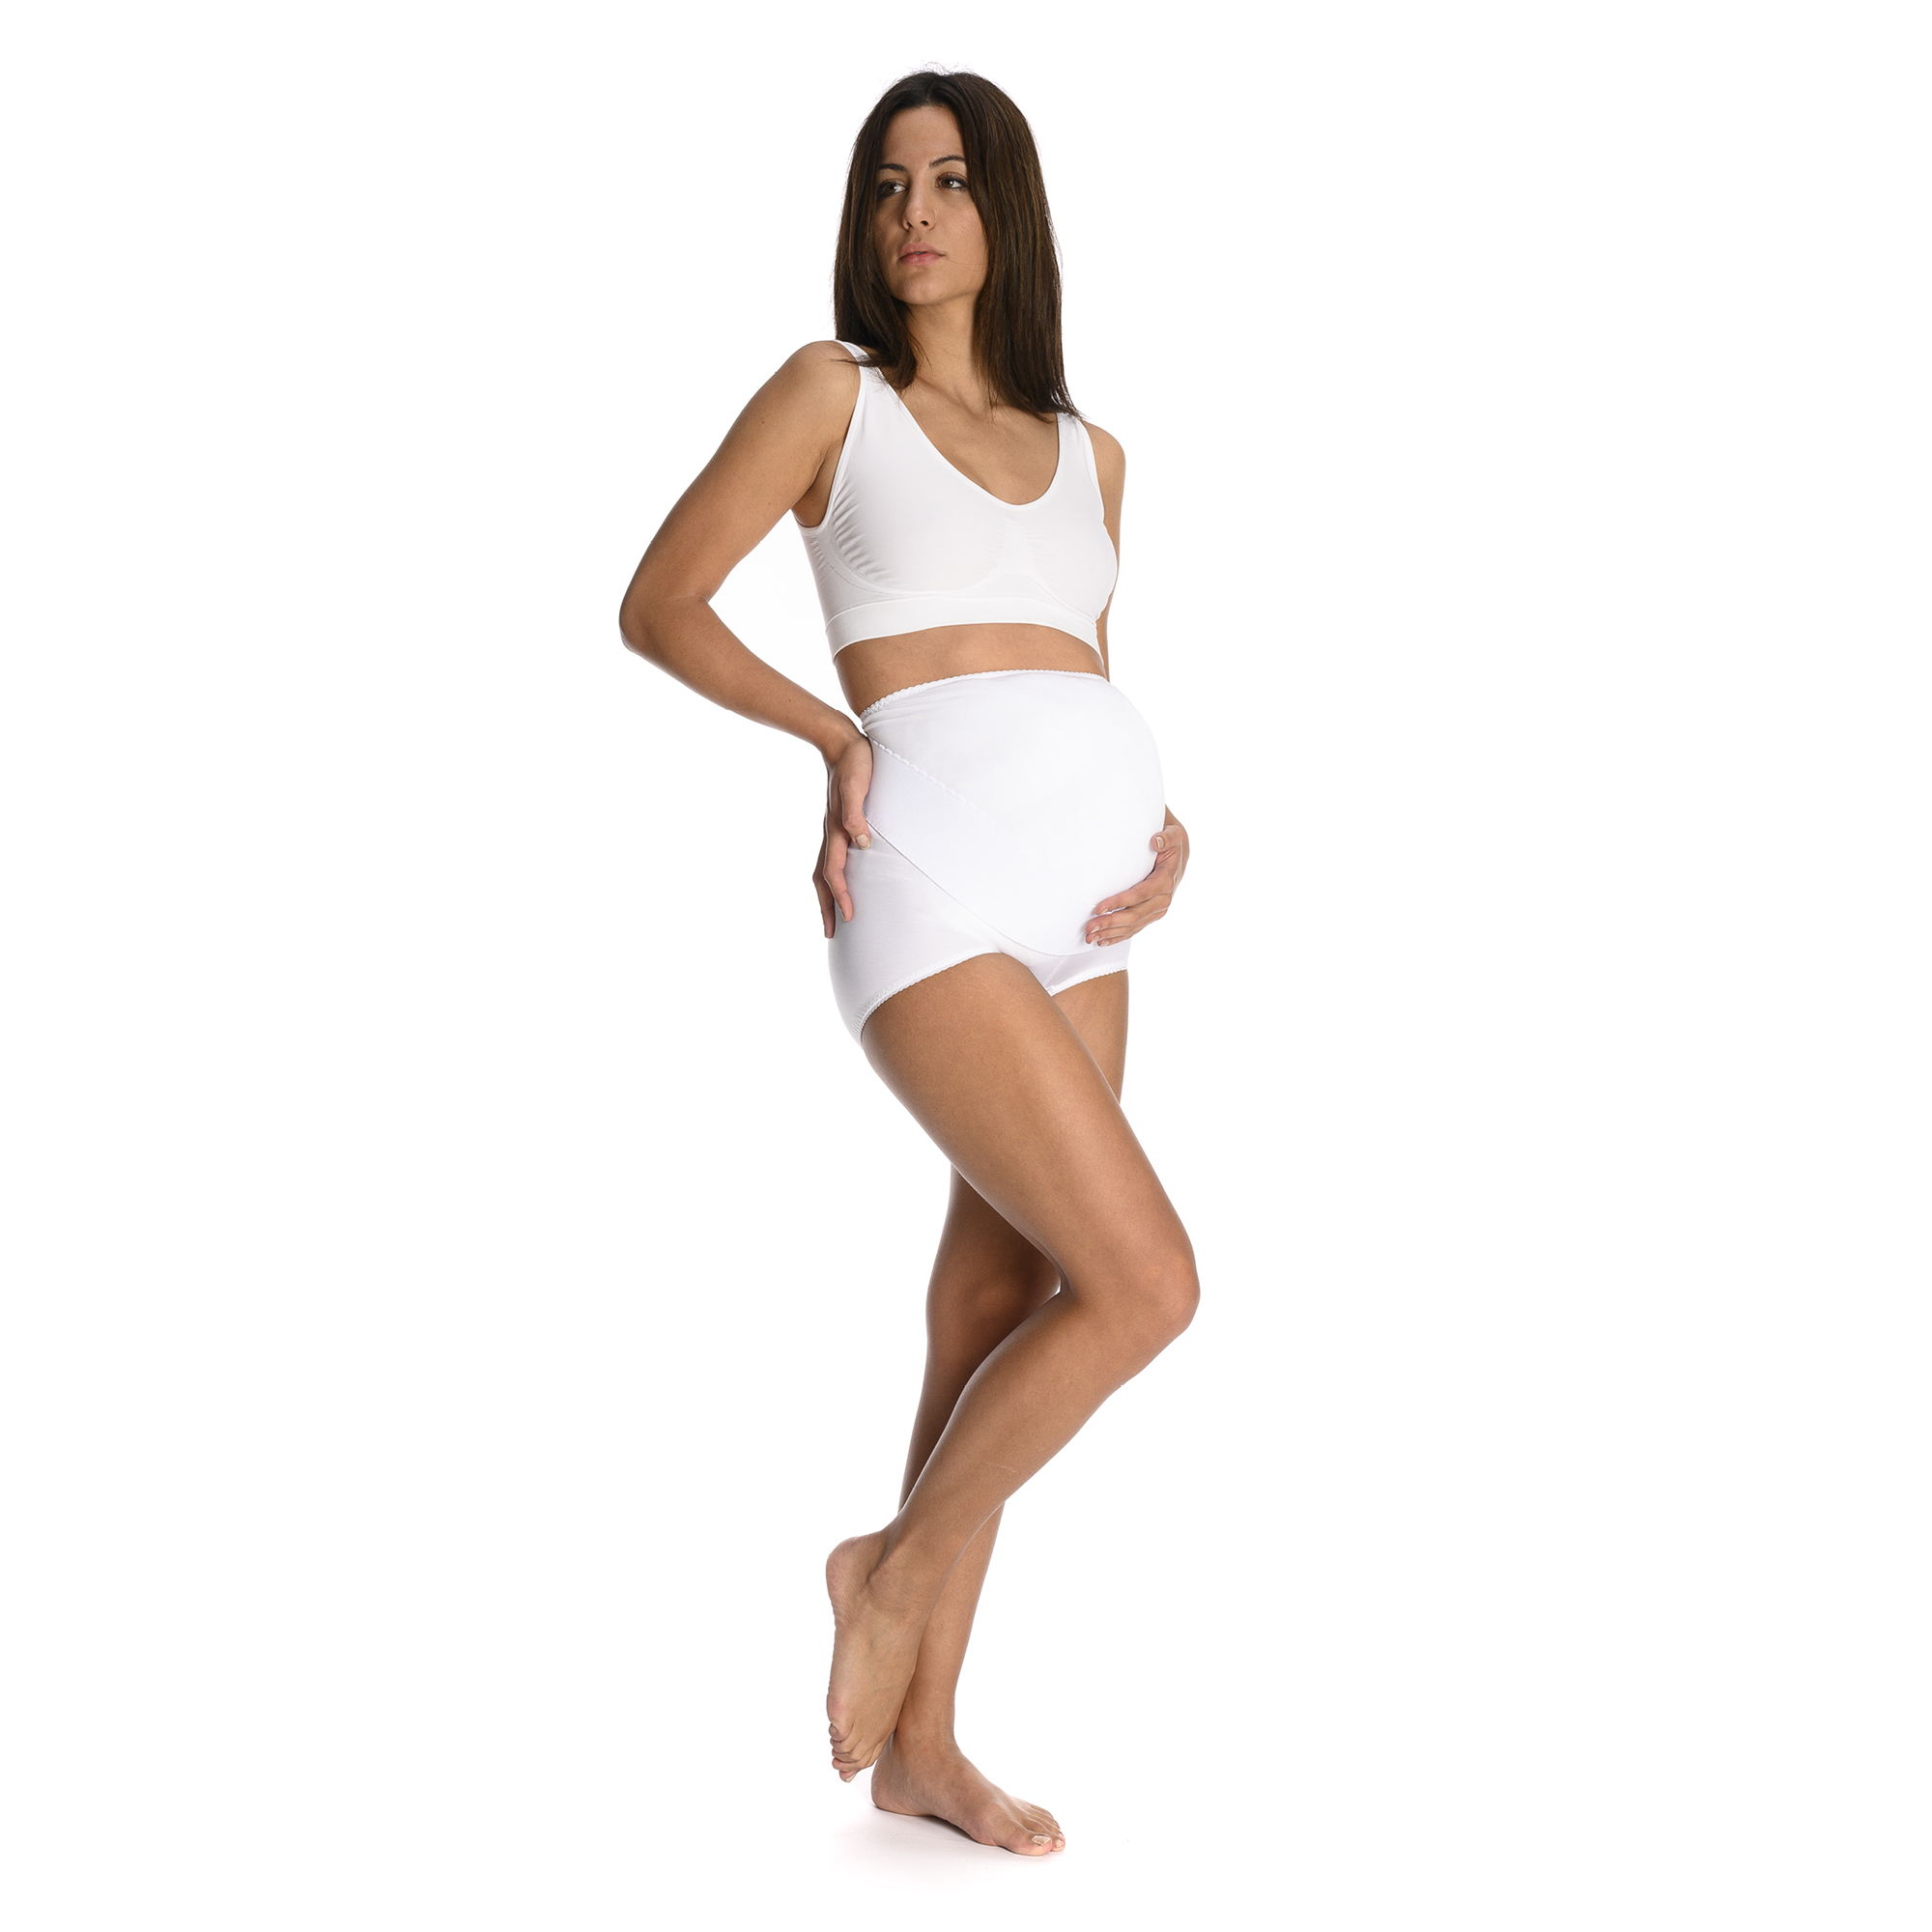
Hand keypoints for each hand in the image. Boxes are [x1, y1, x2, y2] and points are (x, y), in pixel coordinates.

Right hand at [814, 734, 874, 936]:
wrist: (841, 742)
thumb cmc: (856, 763)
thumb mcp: (858, 785)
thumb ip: (857, 814)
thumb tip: (862, 843)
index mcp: (836, 829)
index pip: (834, 871)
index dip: (841, 895)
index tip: (850, 917)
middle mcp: (831, 833)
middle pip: (822, 878)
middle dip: (826, 906)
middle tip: (832, 934)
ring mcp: (833, 829)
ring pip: (824, 870)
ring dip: (826, 895)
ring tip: (832, 916)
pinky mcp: (838, 824)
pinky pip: (831, 858)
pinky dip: (831, 876)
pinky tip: (841, 881)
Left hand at [1084, 810, 1189, 945]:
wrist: (1179, 854)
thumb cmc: (1171, 843)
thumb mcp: (1174, 834)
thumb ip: (1166, 837)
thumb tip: (1155, 841)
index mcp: (1166, 881)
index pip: (1139, 895)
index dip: (1119, 902)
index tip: (1099, 908)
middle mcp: (1163, 899)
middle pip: (1134, 915)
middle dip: (1111, 923)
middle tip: (1090, 926)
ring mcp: (1158, 910)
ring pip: (1133, 926)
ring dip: (1111, 933)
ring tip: (1091, 936)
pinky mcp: (1152, 914)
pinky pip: (1135, 928)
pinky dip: (1119, 936)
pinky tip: (1104, 940)